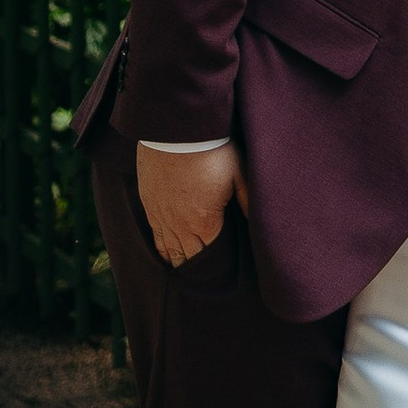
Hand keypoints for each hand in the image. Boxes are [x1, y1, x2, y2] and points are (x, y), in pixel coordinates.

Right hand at [136, 138, 245, 267]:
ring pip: (169, 250)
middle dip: (199, 269)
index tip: (225, 276)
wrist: (176, 127)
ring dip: (179, 262)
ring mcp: (161, 215)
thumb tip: (258, 224)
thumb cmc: (212, 149)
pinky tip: (167, 254)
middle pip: (189, 257)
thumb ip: (247, 202)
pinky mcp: (148, 203)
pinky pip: (154, 236)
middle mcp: (180, 225)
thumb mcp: (239, 174)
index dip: (219, 266)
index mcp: (205, 222)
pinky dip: (162, 249)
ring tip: (188, 273)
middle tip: (208, 280)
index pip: (212, 255)